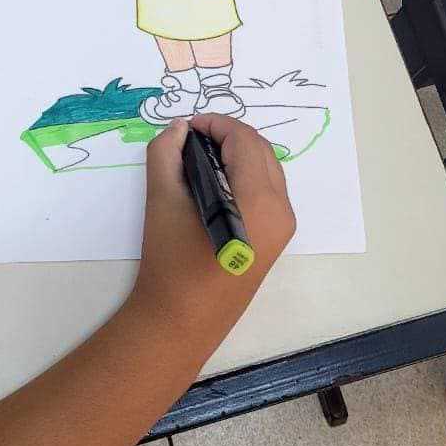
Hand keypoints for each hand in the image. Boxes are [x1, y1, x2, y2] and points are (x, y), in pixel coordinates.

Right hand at [130, 115, 294, 349]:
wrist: (180, 321)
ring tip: (199, 155)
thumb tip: (178, 128)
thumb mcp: (163, 200)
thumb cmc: (171, 262)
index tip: (186, 127)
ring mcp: (282, 228)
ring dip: (238, 153)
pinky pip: (267, 191)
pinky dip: (244, 175)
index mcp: (260, 201)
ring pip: (267, 170)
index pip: (244, 141)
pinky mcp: (275, 239)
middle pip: (261, 151)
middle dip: (228, 136)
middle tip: (191, 137)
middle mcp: (281, 211)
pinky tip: (214, 180)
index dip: (215, 124)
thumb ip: (166, 154)